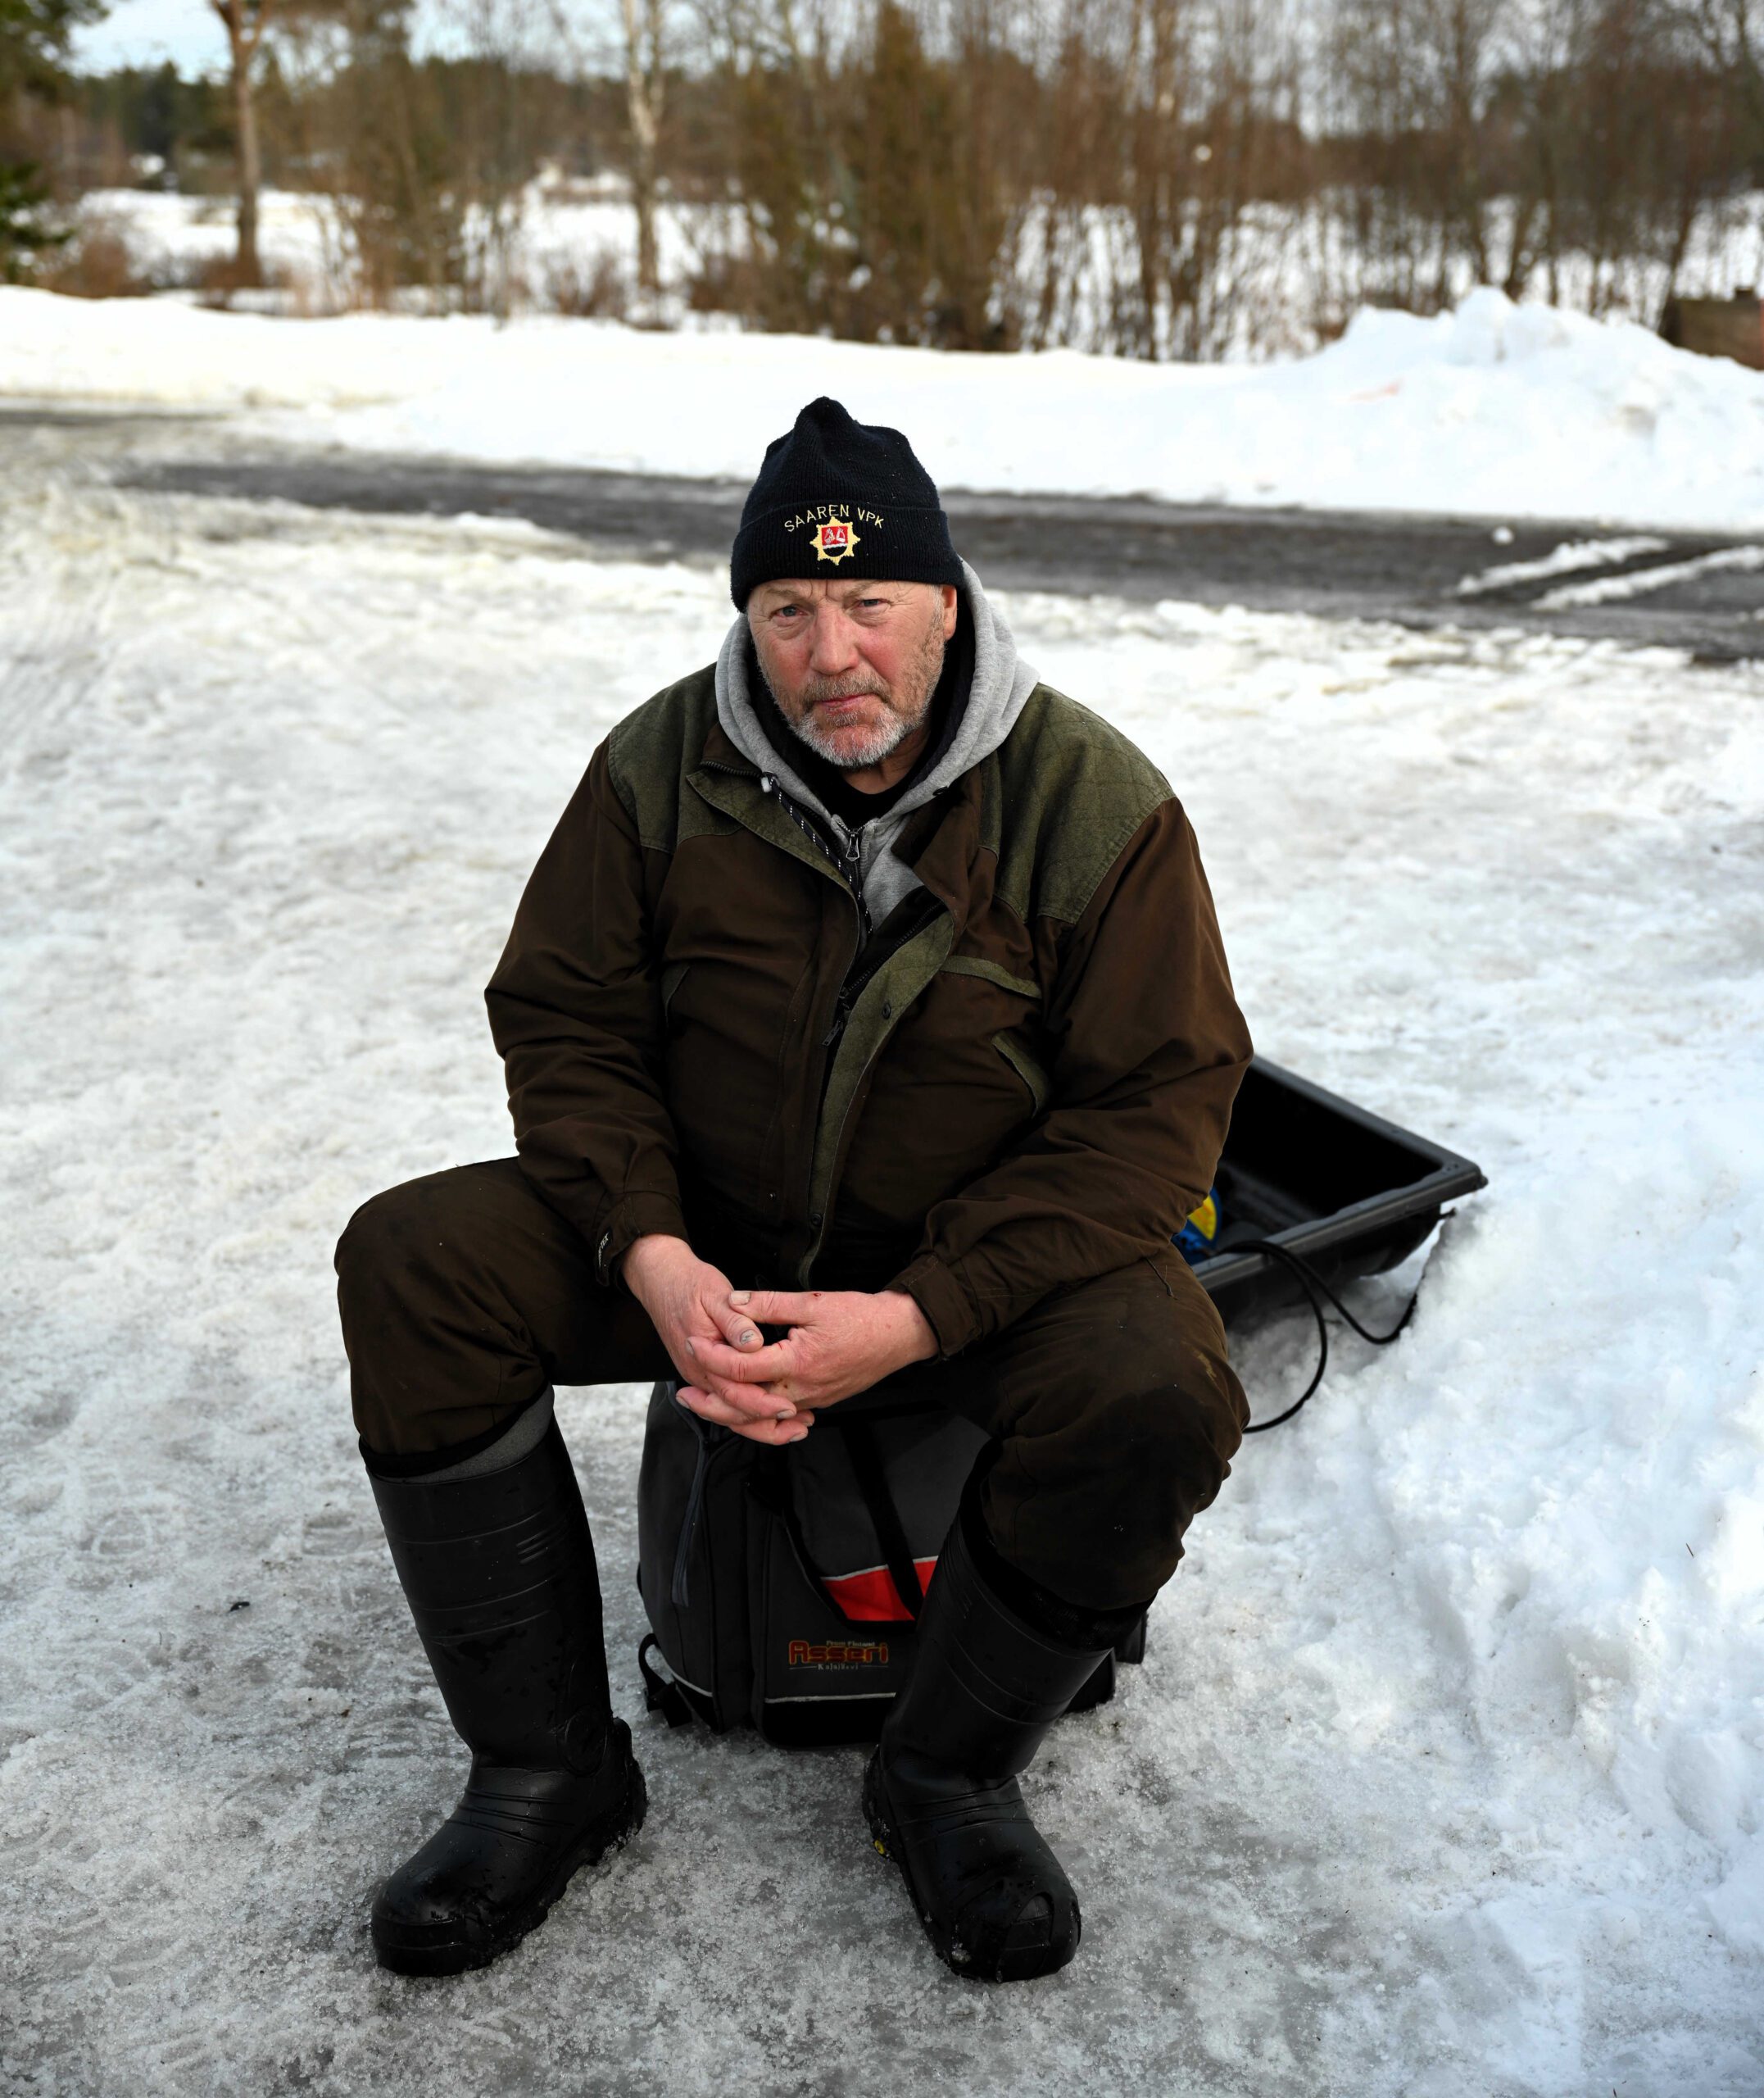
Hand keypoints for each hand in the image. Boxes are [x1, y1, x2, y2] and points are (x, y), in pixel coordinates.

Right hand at [621, 1235, 810, 1445]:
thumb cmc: (689, 1285)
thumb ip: (735, 1321)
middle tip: (801, 1427)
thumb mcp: (715, 1295)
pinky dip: (750, 1411)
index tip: (789, 1407)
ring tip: (795, 1427)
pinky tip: (772, 1413)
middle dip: (767, 1425)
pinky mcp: (705, 1373)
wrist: (660, 1280)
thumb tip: (754, 1343)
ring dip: (761, 1424)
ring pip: (730, 1412)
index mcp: (702, 1357)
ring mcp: (700, 1376)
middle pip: (733, 1411)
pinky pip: (727, 1401)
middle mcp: (699, 1374)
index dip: (763, 1403)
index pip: (734, 1392)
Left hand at [680, 1286, 936, 1421]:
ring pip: (762, 1416)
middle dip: (711, 1401)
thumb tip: (733, 1302)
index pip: (742, 1368)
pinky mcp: (819, 1400)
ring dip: (730, 1411)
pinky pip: (780, 1413)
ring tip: (705, 1401)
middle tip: (683, 1394)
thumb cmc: (860, 1316)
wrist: (899, 1335)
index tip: (693, 1340)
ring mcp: (812, 1399)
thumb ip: (768, 1304)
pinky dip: (756, 1412)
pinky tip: (741, 1403)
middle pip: (745, 1406)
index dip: (713, 1355)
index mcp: (797, 1363)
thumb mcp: (812, 1302)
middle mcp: (802, 1390)